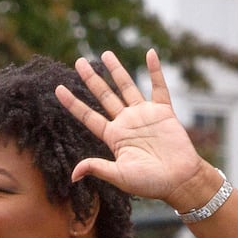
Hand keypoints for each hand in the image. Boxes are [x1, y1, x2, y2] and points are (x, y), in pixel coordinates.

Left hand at [54, 49, 209, 204]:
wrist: (180, 181)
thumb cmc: (150, 183)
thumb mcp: (120, 176)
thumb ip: (98, 168)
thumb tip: (73, 174)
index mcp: (114, 137)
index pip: (88, 116)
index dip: (73, 103)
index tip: (58, 89)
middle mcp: (126, 123)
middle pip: (104, 96)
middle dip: (91, 79)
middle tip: (79, 62)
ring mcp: (145, 115)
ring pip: (127, 87)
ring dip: (117, 70)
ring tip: (105, 54)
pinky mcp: (164, 112)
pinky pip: (159, 87)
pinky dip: (155, 70)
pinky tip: (150, 54)